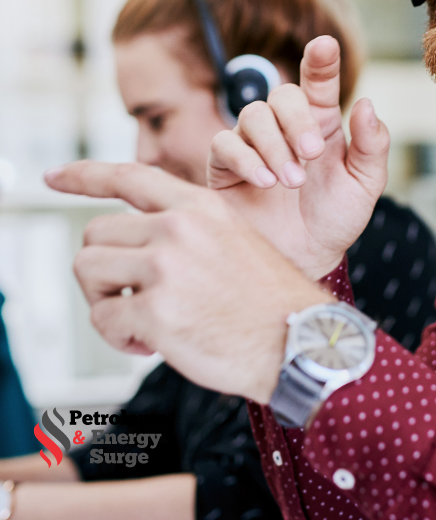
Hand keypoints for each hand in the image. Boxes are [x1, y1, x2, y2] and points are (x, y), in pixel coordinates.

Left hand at [44, 162, 327, 401]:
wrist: (299, 342)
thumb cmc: (266, 300)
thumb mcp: (233, 238)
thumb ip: (184, 229)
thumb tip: (127, 245)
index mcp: (198, 206)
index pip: (127, 175)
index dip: (83, 176)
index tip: (52, 177)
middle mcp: (178, 228)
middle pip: (95, 234)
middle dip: (103, 271)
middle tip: (131, 297)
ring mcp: (165, 268)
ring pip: (88, 271)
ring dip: (104, 301)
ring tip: (140, 320)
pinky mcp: (155, 312)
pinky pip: (103, 320)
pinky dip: (119, 338)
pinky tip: (153, 343)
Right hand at [207, 36, 389, 279]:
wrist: (305, 260)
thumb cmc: (335, 220)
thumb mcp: (366, 185)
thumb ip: (373, 146)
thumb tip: (366, 103)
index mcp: (322, 123)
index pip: (319, 81)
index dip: (321, 60)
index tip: (325, 45)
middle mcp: (285, 127)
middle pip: (282, 94)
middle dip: (297, 120)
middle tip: (312, 154)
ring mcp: (253, 144)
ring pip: (253, 115)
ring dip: (274, 145)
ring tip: (291, 182)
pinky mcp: (225, 167)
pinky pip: (225, 145)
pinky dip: (246, 160)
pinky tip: (266, 182)